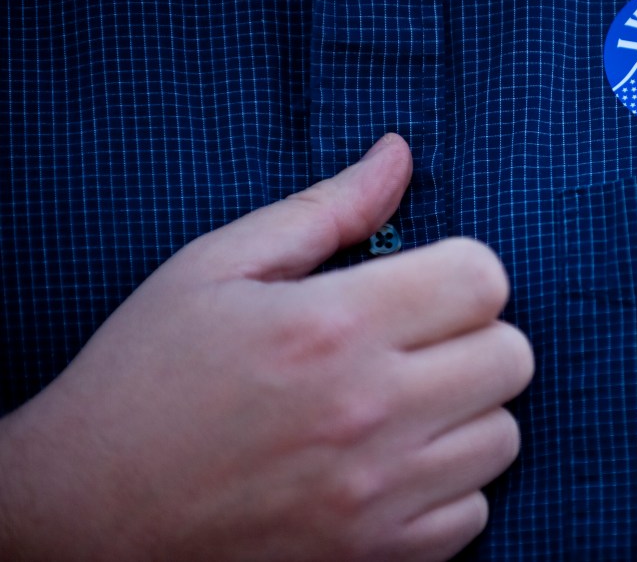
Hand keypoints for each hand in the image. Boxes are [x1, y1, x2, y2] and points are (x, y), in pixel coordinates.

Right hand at [0, 134, 533, 560]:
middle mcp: (368, 411)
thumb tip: (398, 153)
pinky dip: (449, 485)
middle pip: (511, 355)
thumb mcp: (218, 266)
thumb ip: (326, 208)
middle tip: (419, 341)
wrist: (88, 511)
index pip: (484, 279)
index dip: (464, 271)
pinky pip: (473, 511)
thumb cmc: (147, 376)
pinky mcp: (375, 555)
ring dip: (467, 411)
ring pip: (502, 435)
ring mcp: (377, 495)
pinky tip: (395, 465)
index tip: (428, 284)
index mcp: (333, 325)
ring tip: (405, 403)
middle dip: (475, 335)